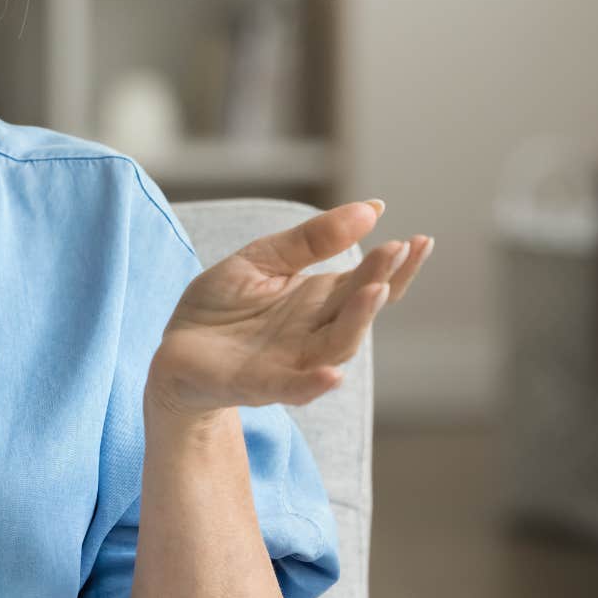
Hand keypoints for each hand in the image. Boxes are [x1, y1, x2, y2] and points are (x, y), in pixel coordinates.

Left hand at [145, 199, 432, 421]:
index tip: (422, 240)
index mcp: (319, 301)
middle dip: (380, 280)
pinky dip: (313, 384)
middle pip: (358, 309)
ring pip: (336, 346)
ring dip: (358, 320)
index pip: (368, 282)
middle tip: (398, 251)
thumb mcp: (262, 258)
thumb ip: (312, 239)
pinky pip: (293, 388)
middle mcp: (314, 333)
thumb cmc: (221, 305)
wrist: (175, 350)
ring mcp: (291, 361)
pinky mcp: (259, 385)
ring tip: (375, 289)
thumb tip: (372, 208)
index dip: (397, 266)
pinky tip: (332, 375)